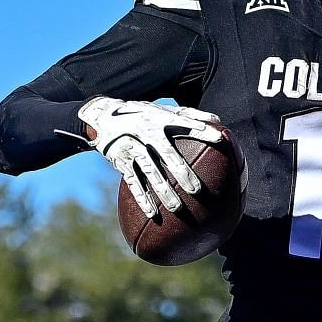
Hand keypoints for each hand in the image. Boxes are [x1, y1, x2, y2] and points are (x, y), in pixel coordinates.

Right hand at [77, 98, 224, 217]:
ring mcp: (132, 147)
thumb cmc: (140, 113)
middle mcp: (145, 132)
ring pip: (150, 172)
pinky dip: (142, 198)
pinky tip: (152, 213)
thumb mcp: (159, 109)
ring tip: (177, 207)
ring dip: (163, 191)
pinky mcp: (120, 160)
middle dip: (182, 172)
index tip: (221, 139)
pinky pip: (133, 182)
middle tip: (197, 190)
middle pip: (167, 154)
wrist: (100, 115)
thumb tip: (217, 120)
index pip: (184, 123)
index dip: (202, 130)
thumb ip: (187, 114)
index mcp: (158, 119)